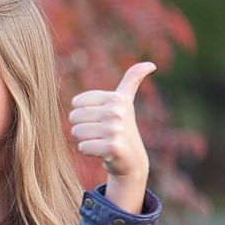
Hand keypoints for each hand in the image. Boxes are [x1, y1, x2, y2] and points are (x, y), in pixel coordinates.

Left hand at [68, 62, 155, 212]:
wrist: (132, 159)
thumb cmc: (122, 127)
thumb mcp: (126, 102)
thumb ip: (132, 80)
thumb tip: (150, 64)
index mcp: (116, 98)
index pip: (76, 103)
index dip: (83, 113)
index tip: (99, 119)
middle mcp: (117, 111)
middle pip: (74, 118)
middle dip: (82, 127)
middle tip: (98, 133)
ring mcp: (115, 129)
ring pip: (76, 132)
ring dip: (84, 140)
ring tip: (100, 141)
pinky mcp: (112, 147)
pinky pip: (82, 147)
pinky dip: (87, 151)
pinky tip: (101, 152)